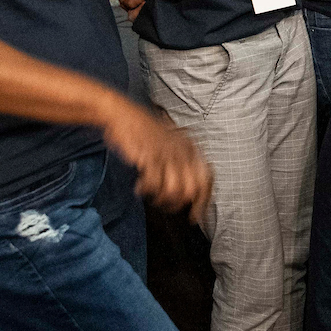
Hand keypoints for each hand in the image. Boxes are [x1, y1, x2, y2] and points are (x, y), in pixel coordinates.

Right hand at [104, 101, 212, 218]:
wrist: (124, 115)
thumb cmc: (146, 132)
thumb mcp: (172, 143)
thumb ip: (183, 162)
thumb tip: (189, 193)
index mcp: (191, 148)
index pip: (206, 179)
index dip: (203, 201)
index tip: (195, 215)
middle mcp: (182, 152)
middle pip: (191, 189)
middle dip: (179, 204)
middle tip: (167, 206)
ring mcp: (166, 155)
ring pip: (173, 191)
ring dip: (161, 199)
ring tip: (153, 196)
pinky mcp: (148, 157)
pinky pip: (153, 184)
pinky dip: (146, 190)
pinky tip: (140, 188)